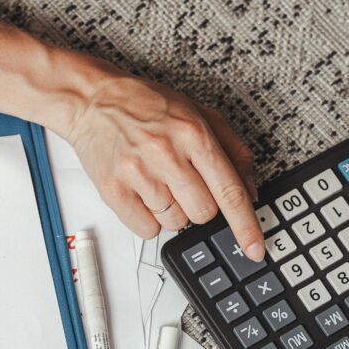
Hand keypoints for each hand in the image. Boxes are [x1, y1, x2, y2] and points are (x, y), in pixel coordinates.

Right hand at [65, 71, 265, 260]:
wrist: (93, 99)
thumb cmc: (146, 105)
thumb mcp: (198, 114)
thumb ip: (232, 151)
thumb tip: (250, 191)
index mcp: (193, 134)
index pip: (229, 191)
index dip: (245, 225)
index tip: (255, 249)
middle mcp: (166, 154)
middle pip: (203, 214)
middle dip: (198, 205)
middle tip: (182, 181)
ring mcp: (138, 173)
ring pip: (174, 224)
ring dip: (171, 211)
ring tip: (156, 180)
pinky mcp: (114, 190)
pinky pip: (146, 229)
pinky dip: (147, 219)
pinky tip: (141, 192)